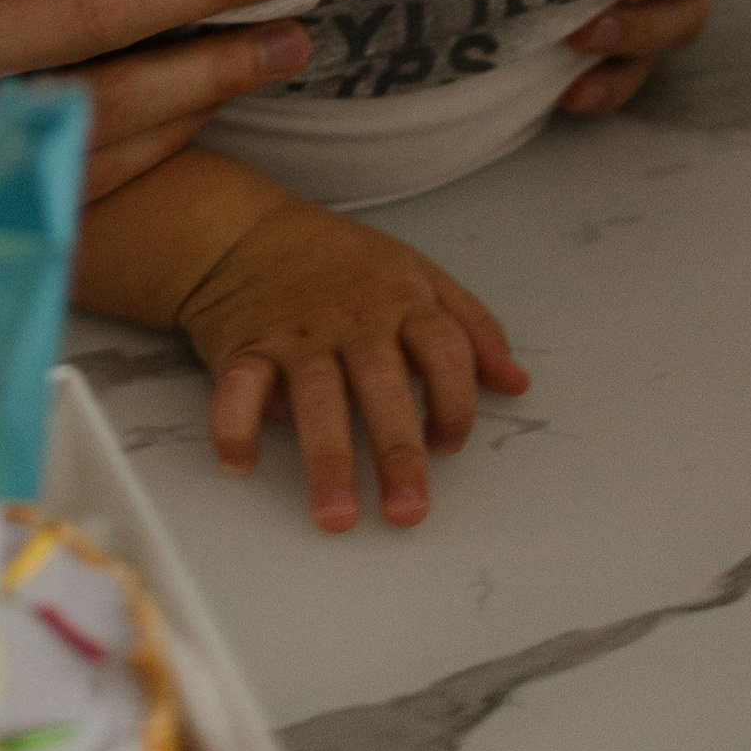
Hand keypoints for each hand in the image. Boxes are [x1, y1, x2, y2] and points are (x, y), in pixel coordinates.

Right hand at [175, 195, 528, 532]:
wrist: (246, 231)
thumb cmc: (343, 263)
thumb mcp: (417, 274)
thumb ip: (471, 326)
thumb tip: (517, 383)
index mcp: (402, 301)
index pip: (445, 352)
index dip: (456, 401)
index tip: (450, 446)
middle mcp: (354, 320)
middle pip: (384, 386)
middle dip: (398, 452)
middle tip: (408, 513)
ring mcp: (298, 334)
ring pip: (317, 397)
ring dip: (327, 458)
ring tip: (337, 518)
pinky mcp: (245, 346)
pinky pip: (239, 387)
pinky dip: (234, 424)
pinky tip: (240, 463)